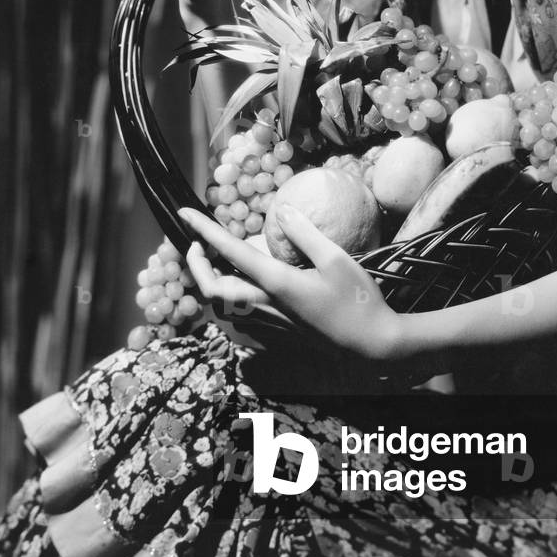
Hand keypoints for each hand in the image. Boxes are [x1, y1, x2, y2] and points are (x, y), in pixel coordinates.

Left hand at [179, 204, 401, 361]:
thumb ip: (305, 233)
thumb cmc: (358, 300)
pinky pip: (238, 320)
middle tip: (196, 244)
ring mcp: (270, 324)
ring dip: (210, 284)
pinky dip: (228, 302)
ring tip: (214, 263)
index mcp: (277, 283)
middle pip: (212, 290)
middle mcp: (266, 306)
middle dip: (196, 266)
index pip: (230, 253)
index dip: (204, 231)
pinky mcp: (276, 335)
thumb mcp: (337, 259)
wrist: (371, 345)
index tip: (185, 214)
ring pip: (222, 309)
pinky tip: (241, 290)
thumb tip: (282, 211)